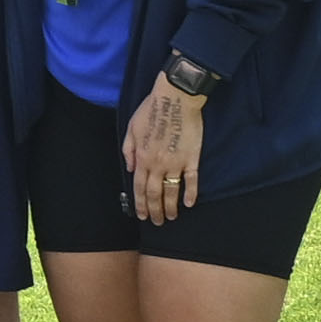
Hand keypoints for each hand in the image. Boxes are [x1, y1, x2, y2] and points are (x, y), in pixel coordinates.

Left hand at [119, 78, 203, 223]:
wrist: (175, 98)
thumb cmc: (151, 110)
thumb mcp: (131, 128)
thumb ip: (128, 150)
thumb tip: (130, 169)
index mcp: (142, 157)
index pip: (139, 187)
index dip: (140, 203)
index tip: (141, 215)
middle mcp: (157, 164)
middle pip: (154, 194)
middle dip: (154, 211)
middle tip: (157, 222)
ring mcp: (175, 162)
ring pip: (171, 191)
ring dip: (171, 207)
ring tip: (172, 217)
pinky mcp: (192, 158)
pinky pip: (191, 180)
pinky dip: (191, 193)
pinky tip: (190, 204)